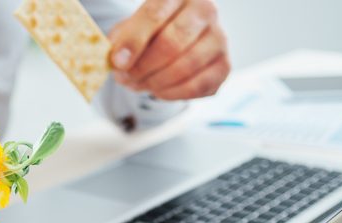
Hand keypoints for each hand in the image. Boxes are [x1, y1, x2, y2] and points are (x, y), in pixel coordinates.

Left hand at [108, 0, 229, 99]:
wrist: (174, 42)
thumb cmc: (149, 33)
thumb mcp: (129, 29)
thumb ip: (121, 41)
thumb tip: (117, 61)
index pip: (155, 14)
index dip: (133, 41)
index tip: (117, 62)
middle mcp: (205, 10)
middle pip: (172, 43)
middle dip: (143, 66)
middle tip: (125, 77)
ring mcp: (219, 38)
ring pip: (185, 66)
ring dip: (155, 82)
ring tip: (139, 83)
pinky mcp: (224, 65)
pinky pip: (198, 86)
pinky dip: (172, 93)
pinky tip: (159, 90)